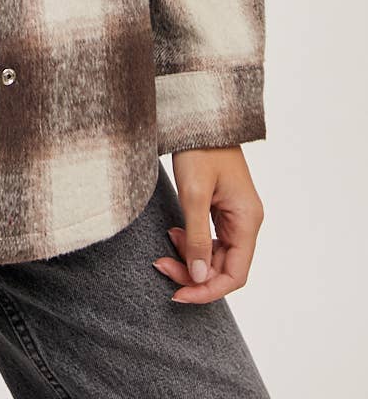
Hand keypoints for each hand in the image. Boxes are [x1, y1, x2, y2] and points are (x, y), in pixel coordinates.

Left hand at [152, 146, 264, 303]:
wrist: (199, 115)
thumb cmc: (199, 149)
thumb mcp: (193, 194)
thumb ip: (197, 237)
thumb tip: (199, 277)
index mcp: (247, 220)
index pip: (235, 274)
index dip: (207, 289)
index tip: (178, 294)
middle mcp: (246, 221)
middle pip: (224, 267)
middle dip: (193, 273)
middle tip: (161, 265)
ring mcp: (236, 215)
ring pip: (216, 254)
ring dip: (191, 258)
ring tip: (166, 248)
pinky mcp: (223, 208)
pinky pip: (212, 238)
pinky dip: (193, 242)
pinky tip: (176, 233)